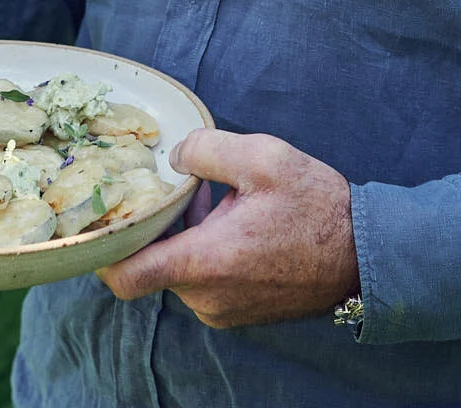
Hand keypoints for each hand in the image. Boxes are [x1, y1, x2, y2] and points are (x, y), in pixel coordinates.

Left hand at [98, 129, 359, 328]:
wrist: (367, 255)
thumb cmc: (315, 206)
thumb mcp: (260, 157)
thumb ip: (204, 149)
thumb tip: (174, 157)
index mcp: (205, 262)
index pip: (125, 276)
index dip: (99, 251)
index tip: (93, 219)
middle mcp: (208, 296)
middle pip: (149, 262)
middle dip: (151, 224)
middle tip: (161, 185)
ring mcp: (224, 308)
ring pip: (176, 267)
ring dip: (181, 233)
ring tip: (207, 195)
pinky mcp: (239, 310)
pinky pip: (202, 277)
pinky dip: (202, 248)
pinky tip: (225, 215)